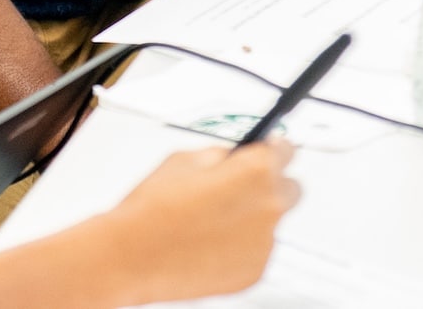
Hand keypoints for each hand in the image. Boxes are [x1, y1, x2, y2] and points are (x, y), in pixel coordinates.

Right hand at [86, 142, 300, 302]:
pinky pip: (257, 250)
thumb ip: (220, 156)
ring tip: (211, 220)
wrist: (133, 255)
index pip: (287, 150)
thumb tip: (233, 158)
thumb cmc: (153, 208)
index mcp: (255, 171)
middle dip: (269, 185)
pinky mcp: (255, 272)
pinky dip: (241, 246)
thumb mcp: (184, 159)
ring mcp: (264, 244)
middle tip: (238, 188)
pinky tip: (210, 242)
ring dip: (252, 218)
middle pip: (289, 189)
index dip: (273, 150)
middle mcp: (268, 207)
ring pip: (270, 222)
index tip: (268, 152)